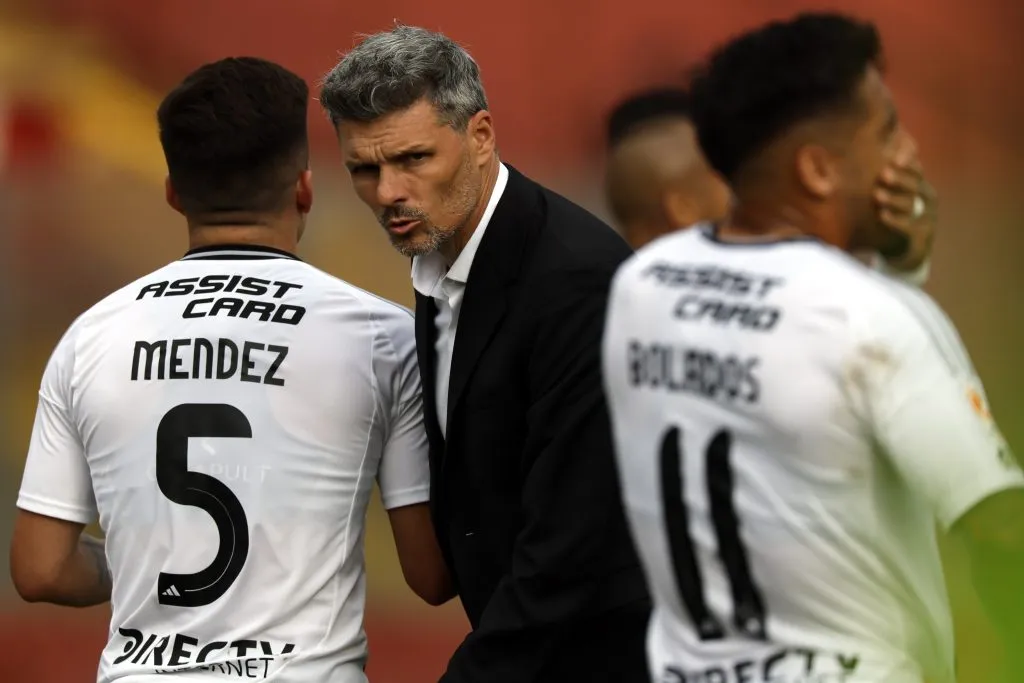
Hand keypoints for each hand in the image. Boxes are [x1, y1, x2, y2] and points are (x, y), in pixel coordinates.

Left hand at [874, 139, 937, 272]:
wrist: (908, 253)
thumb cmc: (898, 218)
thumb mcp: (896, 198)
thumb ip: (888, 181)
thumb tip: (865, 157)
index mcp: (922, 188)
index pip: (917, 172)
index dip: (908, 163)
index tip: (893, 157)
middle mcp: (928, 202)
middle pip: (917, 187)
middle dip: (900, 179)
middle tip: (883, 174)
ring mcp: (928, 219)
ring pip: (912, 207)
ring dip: (894, 199)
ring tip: (876, 195)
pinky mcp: (922, 237)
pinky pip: (909, 228)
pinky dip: (895, 221)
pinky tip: (881, 215)